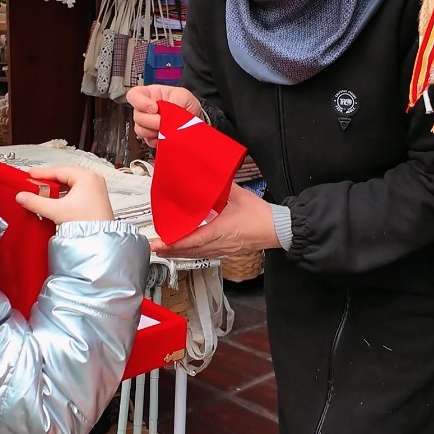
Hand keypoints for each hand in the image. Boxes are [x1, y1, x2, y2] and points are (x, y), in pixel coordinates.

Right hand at [16, 166, 113, 224]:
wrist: (101, 241)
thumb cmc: (88, 223)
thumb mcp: (57, 211)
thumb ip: (36, 202)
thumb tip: (22, 196)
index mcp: (86, 177)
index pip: (59, 170)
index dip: (42, 173)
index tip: (30, 175)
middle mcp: (93, 180)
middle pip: (65, 176)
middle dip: (49, 181)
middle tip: (34, 184)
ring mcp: (96, 190)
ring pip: (71, 185)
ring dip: (56, 189)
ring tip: (42, 193)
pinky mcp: (96, 201)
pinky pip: (76, 192)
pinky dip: (64, 195)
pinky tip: (55, 202)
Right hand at [126, 85, 202, 146]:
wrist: (196, 120)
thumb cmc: (187, 104)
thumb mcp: (184, 95)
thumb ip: (174, 100)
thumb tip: (165, 111)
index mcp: (151, 94)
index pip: (134, 95)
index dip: (140, 102)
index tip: (154, 108)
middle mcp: (146, 109)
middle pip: (136, 115)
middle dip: (151, 121)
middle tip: (163, 122)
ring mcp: (147, 123)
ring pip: (140, 129)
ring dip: (153, 131)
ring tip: (166, 129)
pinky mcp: (151, 136)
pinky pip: (147, 140)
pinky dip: (156, 140)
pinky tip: (165, 136)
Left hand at [152, 184, 279, 258]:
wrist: (278, 229)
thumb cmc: (261, 215)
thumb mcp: (238, 195)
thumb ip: (221, 187)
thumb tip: (208, 177)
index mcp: (222, 230)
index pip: (193, 240)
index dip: (175, 244)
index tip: (160, 244)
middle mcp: (220, 243)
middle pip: (190, 251)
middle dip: (171, 251)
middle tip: (155, 248)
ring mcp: (223, 250)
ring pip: (196, 255)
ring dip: (179, 254)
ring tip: (164, 251)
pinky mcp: (227, 251)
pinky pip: (205, 255)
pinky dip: (191, 253)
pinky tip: (185, 251)